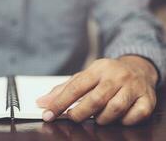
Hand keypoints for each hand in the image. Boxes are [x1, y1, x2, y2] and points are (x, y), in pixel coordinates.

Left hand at [37, 56, 157, 124]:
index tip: (48, 114)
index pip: (75, 87)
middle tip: (73, 118)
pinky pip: (135, 116)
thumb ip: (63, 89)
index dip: (60, 103)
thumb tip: (42, 102)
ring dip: (101, 119)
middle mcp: (116, 76)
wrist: (138, 67)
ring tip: (97, 117)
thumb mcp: (84, 76)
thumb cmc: (106, 75)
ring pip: (114, 109)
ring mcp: (133, 87)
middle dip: (79, 113)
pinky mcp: (147, 98)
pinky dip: (124, 121)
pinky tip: (118, 117)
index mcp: (97, 69)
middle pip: (95, 99)